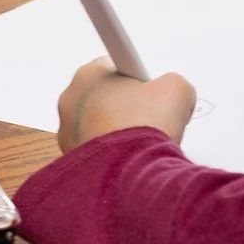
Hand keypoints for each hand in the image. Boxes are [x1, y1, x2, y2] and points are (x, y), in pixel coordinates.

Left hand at [57, 57, 197, 150]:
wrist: (130, 173)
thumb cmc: (145, 127)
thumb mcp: (176, 90)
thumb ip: (173, 82)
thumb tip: (173, 93)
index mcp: (89, 74)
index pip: (115, 69)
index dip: (138, 83)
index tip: (150, 96)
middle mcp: (70, 99)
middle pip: (105, 97)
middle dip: (126, 107)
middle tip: (148, 121)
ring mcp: (67, 131)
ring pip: (98, 125)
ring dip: (117, 132)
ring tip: (139, 144)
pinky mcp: (70, 158)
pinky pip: (93, 151)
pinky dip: (109, 154)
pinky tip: (128, 159)